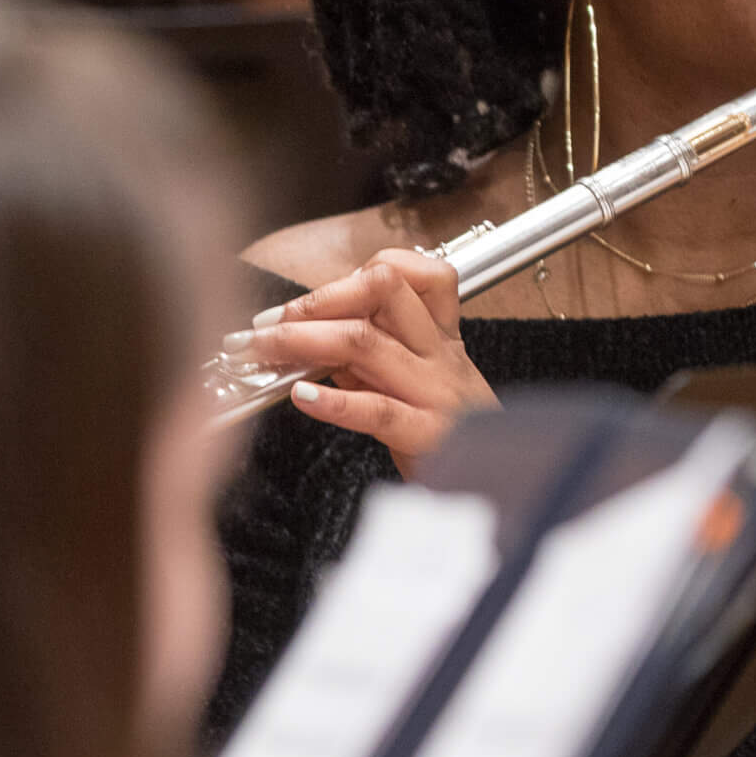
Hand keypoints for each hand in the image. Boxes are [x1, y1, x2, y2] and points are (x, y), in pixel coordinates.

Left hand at [226, 248, 497, 477]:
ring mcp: (435, 390)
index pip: (409, 273)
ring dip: (302, 340)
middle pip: (382, 292)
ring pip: (367, 343)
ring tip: (262, 351)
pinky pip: (377, 409)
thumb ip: (370, 356)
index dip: (351, 278)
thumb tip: (309, 338)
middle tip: (267, 321)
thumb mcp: (414, 382)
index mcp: (440, 335)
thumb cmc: (448, 433)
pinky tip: (302, 396)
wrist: (494, 483)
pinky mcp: (427, 432)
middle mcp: (439, 354)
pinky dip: (333, 401)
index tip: (302, 303)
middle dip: (316, 300)